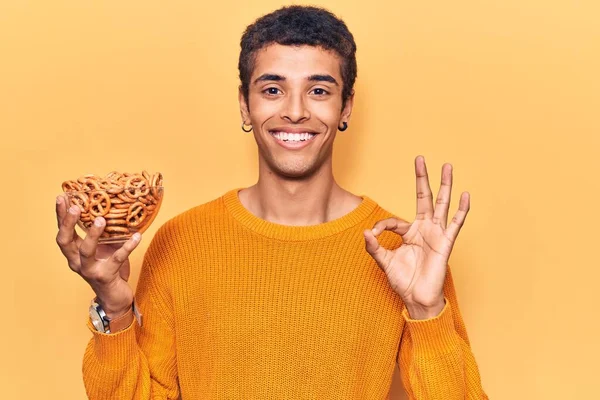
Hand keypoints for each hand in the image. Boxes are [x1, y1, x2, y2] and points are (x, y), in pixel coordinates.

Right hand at [55, 193, 141, 317]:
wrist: (115, 297)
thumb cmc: (108, 268)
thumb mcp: (103, 248)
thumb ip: (104, 232)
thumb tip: (114, 206)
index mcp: (74, 252)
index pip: (62, 231)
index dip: (60, 215)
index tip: (61, 197)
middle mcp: (76, 261)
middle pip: (65, 241)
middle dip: (68, 223)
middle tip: (75, 207)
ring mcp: (90, 270)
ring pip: (86, 251)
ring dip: (92, 235)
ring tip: (100, 220)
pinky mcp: (106, 276)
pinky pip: (117, 259)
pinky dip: (128, 246)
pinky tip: (137, 236)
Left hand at [364, 156, 469, 318]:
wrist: (416, 298)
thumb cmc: (403, 281)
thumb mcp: (384, 262)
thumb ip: (374, 247)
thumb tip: (365, 232)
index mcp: (409, 233)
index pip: (394, 220)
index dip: (382, 224)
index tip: (373, 233)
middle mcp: (424, 229)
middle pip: (423, 198)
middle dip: (422, 179)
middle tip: (420, 159)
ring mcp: (436, 234)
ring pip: (441, 204)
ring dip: (444, 185)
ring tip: (447, 166)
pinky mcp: (445, 243)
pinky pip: (455, 223)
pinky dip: (461, 210)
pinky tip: (465, 195)